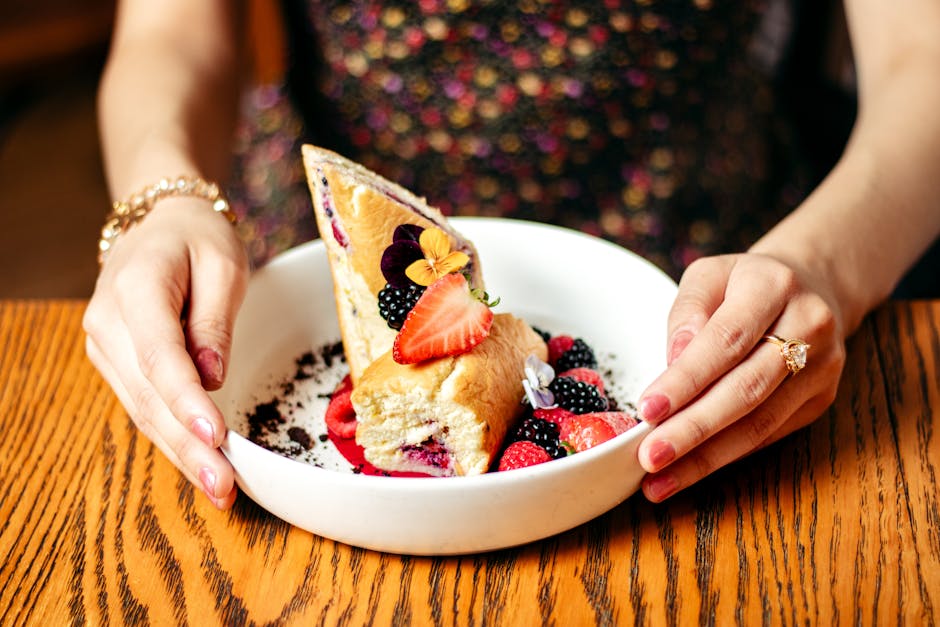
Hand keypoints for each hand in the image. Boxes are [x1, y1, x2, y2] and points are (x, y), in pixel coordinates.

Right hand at [83, 198, 248, 508]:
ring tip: (219, 489)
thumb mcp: (224, 264)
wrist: (160, 224)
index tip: (215, 437)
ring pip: (143, 410)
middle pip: (148, 394)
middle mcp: (108, 323)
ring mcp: (106, 346)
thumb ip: (215, 320)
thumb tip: (211, 377)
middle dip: (187, 445)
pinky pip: (144, 405)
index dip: (186, 401)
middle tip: (224, 487)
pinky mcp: (117, 363)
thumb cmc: (198, 240)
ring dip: (180, 452)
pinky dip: (172, 437)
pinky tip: (200, 465)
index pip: (159, 355)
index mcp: (135, 289)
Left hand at [635, 252, 846, 501]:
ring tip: (659, 480)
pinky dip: (726, 456)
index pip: (726, 340)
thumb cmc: (744, 283)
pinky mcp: (820, 399)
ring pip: (761, 423)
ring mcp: (823, 368)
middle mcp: (809, 325)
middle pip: (747, 388)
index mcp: (774, 285)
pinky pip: (769, 435)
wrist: (813, 284)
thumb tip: (674, 361)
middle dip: (693, 429)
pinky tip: (689, 471)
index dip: (686, 379)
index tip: (648, 410)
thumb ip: (687, 312)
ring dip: (706, 458)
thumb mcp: (707, 276)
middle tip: (649, 456)